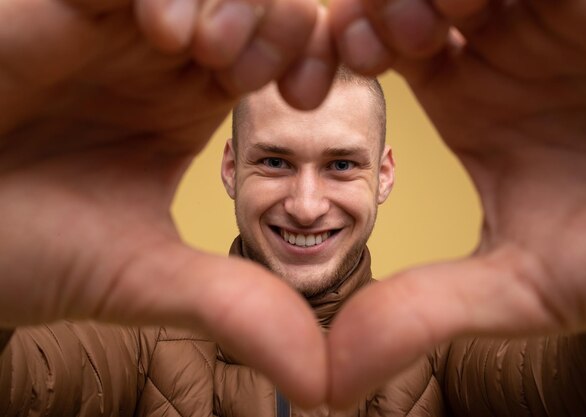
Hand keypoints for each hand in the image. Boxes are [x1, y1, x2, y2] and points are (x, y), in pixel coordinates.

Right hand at [0, 0, 336, 404]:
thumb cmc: (25, 248)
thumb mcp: (144, 276)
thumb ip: (232, 307)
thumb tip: (322, 381)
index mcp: (195, 105)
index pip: (286, 57)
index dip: (313, 63)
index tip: (306, 99)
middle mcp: (163, 57)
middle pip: (260, 5)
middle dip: (277, 24)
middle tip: (252, 71)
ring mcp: (113, 22)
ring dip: (228, 3)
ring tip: (199, 52)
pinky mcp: (58, 4)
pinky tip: (160, 30)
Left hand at [328, 0, 585, 405]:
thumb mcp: (520, 286)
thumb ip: (425, 314)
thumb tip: (330, 380)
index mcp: (470, 98)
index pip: (373, 43)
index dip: (325, 55)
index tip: (301, 92)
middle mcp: (500, 45)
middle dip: (358, 12)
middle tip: (349, 51)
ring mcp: (543, 13)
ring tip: (409, 37)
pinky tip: (454, 15)